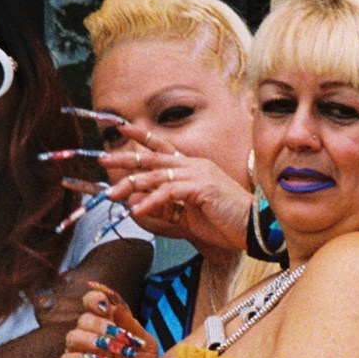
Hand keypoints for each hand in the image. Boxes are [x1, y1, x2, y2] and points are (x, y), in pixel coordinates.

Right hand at [60, 286, 157, 357]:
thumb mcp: (146, 347)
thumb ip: (134, 327)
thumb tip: (119, 307)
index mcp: (107, 323)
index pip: (92, 302)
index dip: (95, 298)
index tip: (106, 303)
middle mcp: (90, 335)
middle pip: (84, 319)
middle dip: (102, 325)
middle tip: (120, 336)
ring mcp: (79, 352)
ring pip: (73, 336)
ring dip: (94, 340)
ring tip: (114, 349)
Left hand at [91, 121, 253, 251]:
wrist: (255, 229)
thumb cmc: (226, 223)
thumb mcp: (189, 215)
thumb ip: (165, 207)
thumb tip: (137, 202)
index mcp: (194, 168)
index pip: (163, 146)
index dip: (141, 136)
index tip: (121, 128)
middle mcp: (195, 166)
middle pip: (153, 157)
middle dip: (126, 158)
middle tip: (103, 160)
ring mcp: (198, 175)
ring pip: (156, 176)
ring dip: (131, 186)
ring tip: (112, 195)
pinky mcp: (201, 188)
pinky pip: (168, 193)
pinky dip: (150, 201)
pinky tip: (137, 210)